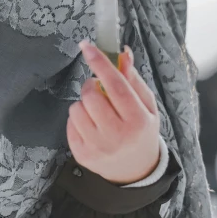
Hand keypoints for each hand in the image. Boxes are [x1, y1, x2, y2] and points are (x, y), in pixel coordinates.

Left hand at [66, 41, 160, 184]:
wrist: (136, 171)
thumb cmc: (141, 131)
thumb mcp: (146, 106)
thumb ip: (133, 79)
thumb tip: (123, 53)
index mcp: (138, 121)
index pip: (117, 87)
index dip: (100, 64)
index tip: (87, 46)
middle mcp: (118, 136)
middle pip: (91, 96)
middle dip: (91, 85)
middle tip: (98, 89)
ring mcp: (98, 148)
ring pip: (76, 108)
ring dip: (84, 103)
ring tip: (97, 110)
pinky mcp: (82, 155)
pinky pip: (70, 123)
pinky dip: (77, 118)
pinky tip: (91, 125)